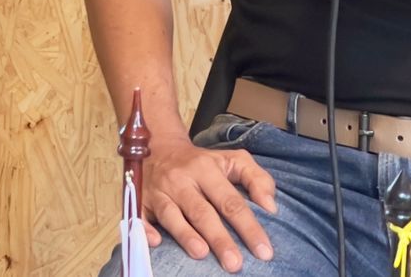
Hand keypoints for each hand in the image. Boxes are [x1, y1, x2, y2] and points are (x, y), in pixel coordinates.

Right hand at [144, 134, 275, 271]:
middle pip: (201, 211)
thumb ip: (257, 178)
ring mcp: (159, 191)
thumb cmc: (202, 161)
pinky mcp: (141, 201)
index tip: (263, 251)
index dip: (247, 226)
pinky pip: (139, 215)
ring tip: (201, 254)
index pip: (230, 200)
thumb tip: (270, 206)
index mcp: (206, 169)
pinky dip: (144, 229)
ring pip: (171, 214)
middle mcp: (181, 180)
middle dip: (219, 238)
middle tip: (234, 263)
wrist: (159, 146)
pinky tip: (155, 241)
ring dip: (185, 234)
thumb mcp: (232, 159)